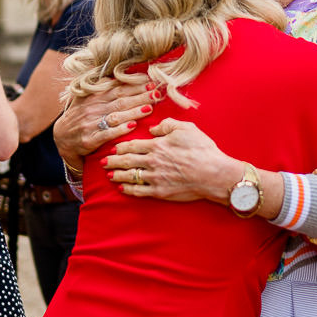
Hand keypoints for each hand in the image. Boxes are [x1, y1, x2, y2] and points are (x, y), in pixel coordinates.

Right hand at [54, 81, 158, 171]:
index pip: (118, 89)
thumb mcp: (86, 98)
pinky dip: (120, 129)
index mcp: (95, 97)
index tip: (151, 82)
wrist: (62, 138)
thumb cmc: (79, 116)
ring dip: (133, 111)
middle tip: (157, 93)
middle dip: (140, 96)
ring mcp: (91, 124)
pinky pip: (107, 133)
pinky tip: (132, 126)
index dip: (135, 85)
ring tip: (149, 108)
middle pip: (121, 100)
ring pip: (116, 115)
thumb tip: (116, 76)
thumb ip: (100, 88)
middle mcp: (93, 108)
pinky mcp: (90, 139)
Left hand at [104, 118, 239, 203]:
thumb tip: (153, 129)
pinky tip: (122, 188)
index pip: (132, 145)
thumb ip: (167, 125)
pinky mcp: (160, 191)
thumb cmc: (202, 150)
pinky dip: (128, 189)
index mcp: (157, 145)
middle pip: (126, 161)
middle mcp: (152, 161)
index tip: (113, 149)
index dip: (120, 147)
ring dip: (117, 175)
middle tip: (103, 162)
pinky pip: (139, 191)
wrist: (213, 174)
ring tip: (108, 175)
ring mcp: (154, 177)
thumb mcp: (186, 128)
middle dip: (112, 161)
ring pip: (129, 176)